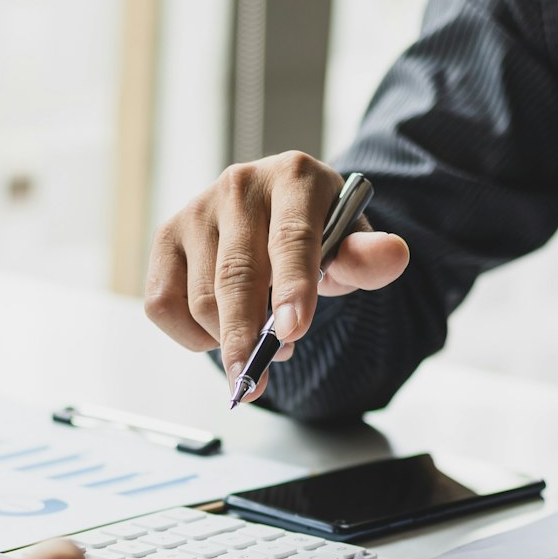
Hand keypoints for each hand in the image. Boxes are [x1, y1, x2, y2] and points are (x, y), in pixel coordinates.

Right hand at [144, 152, 409, 403]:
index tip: (292, 332)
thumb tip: (393, 256)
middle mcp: (239, 186)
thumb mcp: (350, 245)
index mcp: (294, 177)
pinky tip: (220, 334)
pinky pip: (164, 304)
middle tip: (254, 381)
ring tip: (264, 346)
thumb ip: (366, 259)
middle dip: (246, 336)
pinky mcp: (166, 239)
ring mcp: (195, 210)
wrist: (279, 215)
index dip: (292, 287)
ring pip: (202, 298)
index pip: (292, 238)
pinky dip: (191, 336)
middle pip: (237, 275)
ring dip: (230, 339)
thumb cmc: (316, 234)